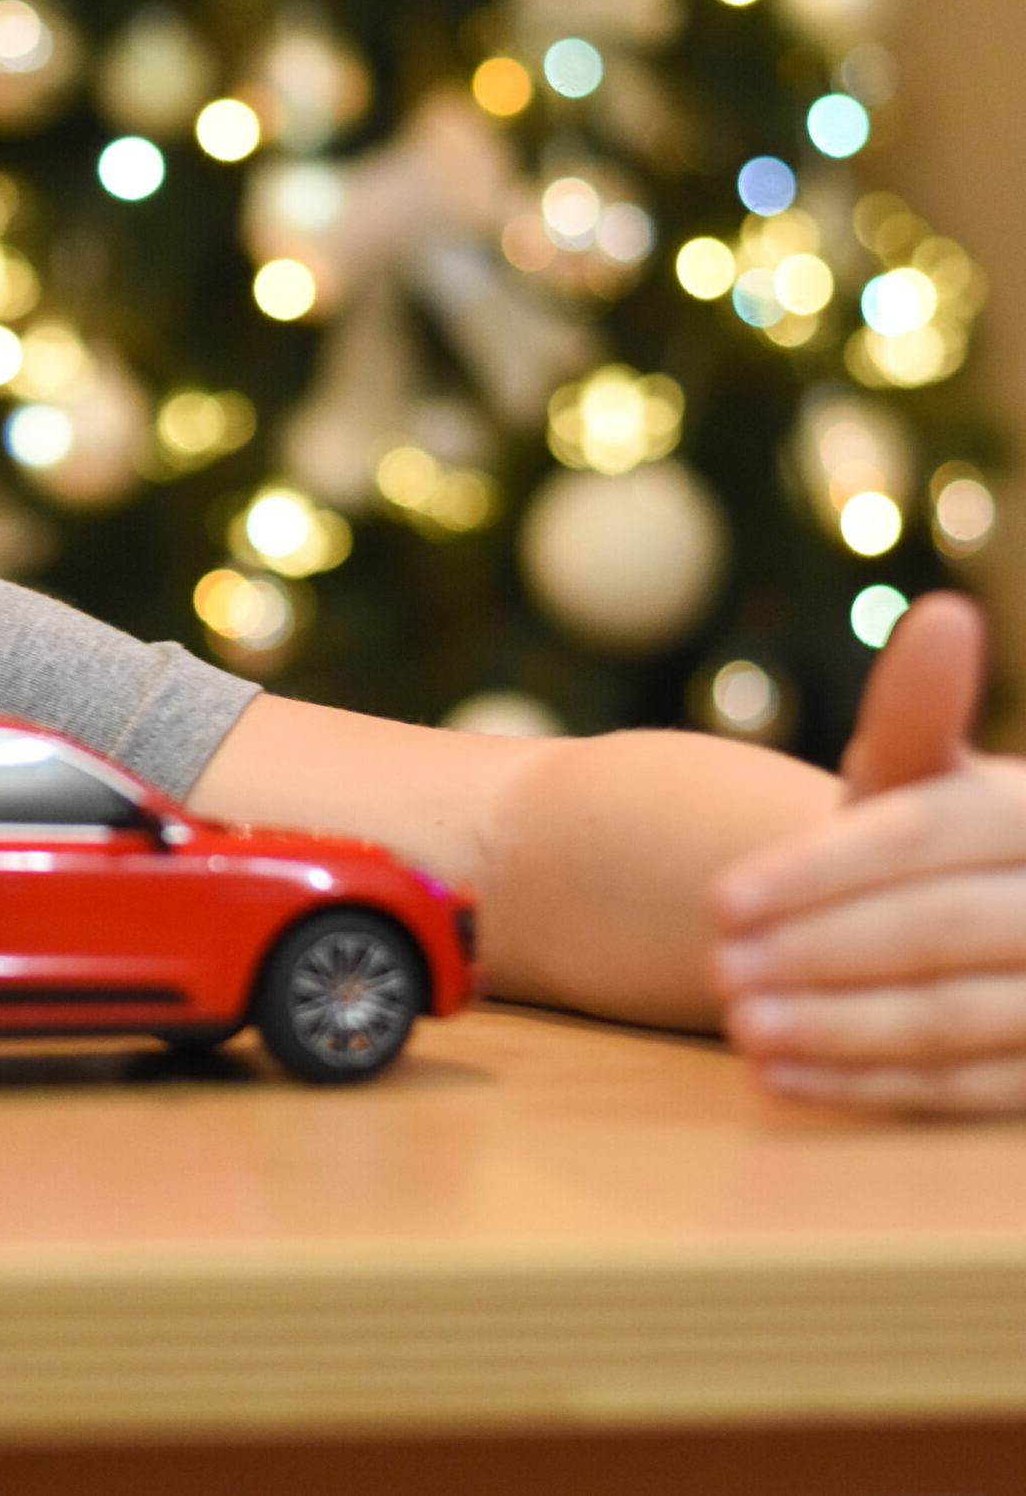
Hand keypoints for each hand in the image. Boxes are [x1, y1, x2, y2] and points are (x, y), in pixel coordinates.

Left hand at [711, 590, 1025, 1112]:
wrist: (989, 915)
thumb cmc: (938, 840)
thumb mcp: (921, 777)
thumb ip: (917, 711)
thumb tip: (945, 614)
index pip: (924, 840)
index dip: (819, 872)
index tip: (719, 901)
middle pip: (935, 932)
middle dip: (816, 953)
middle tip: (715, 970)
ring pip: (953, 1019)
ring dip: (837, 1028)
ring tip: (738, 1026)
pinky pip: (964, 1092)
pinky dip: (865, 1087)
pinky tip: (775, 1081)